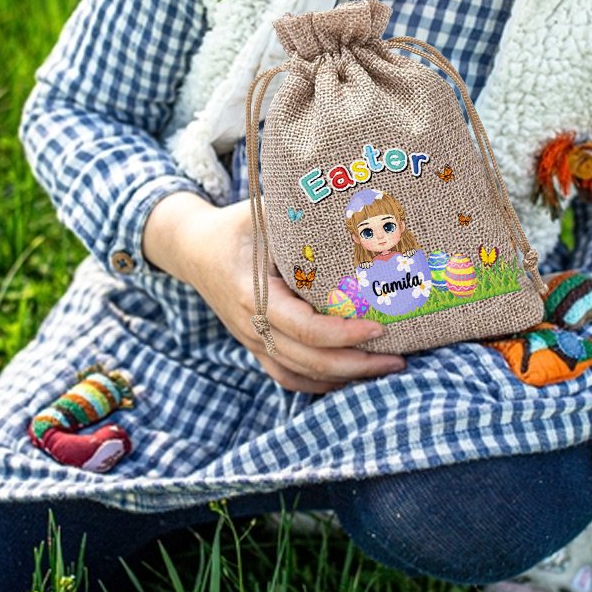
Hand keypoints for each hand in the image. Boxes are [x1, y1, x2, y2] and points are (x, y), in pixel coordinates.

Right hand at [144, 194, 404, 393]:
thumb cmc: (238, 225)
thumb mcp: (266, 214)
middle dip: (356, 364)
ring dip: (343, 377)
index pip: (304, 327)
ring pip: (299, 375)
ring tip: (384, 369)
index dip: (344, 334)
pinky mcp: (255, 346)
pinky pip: (287, 376)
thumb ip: (303, 219)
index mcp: (252, 291)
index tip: (379, 326)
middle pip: (308, 361)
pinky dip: (320, 383)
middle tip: (398, 360)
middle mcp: (250, 323)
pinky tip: (351, 376)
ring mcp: (251, 339)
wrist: (194, 248)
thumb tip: (359, 208)